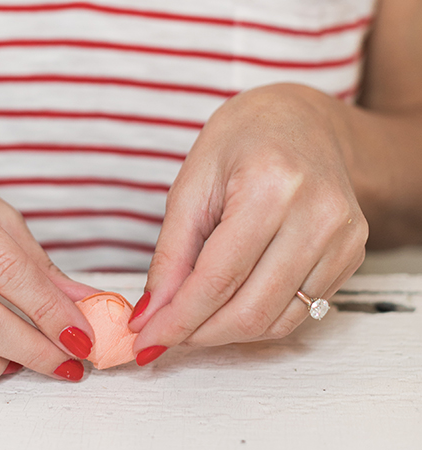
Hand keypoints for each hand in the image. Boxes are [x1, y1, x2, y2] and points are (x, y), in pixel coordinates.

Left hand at [128, 84, 367, 361]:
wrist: (301, 121)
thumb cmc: (241, 141)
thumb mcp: (191, 184)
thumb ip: (171, 253)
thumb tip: (152, 313)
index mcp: (270, 186)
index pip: (217, 278)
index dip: (177, 319)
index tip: (145, 340)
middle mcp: (317, 215)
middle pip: (250, 310)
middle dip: (198, 334)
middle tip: (164, 335)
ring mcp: (343, 238)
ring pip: (275, 321)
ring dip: (224, 333)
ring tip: (191, 320)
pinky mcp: (352, 255)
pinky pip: (300, 313)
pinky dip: (256, 321)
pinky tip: (228, 306)